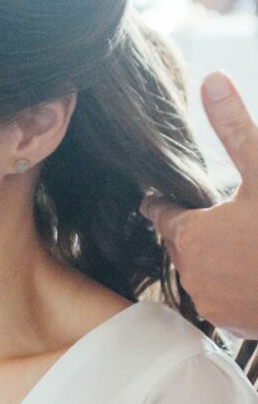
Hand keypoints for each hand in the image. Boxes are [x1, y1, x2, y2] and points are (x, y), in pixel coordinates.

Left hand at [139, 71, 257, 337]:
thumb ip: (236, 129)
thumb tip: (212, 79)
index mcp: (193, 235)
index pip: (162, 215)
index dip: (162, 204)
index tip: (155, 200)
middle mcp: (192, 272)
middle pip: (184, 245)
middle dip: (196, 232)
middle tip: (217, 220)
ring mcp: (210, 301)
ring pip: (203, 272)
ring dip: (216, 260)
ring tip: (240, 247)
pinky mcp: (231, 324)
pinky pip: (222, 297)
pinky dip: (232, 284)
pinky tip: (251, 274)